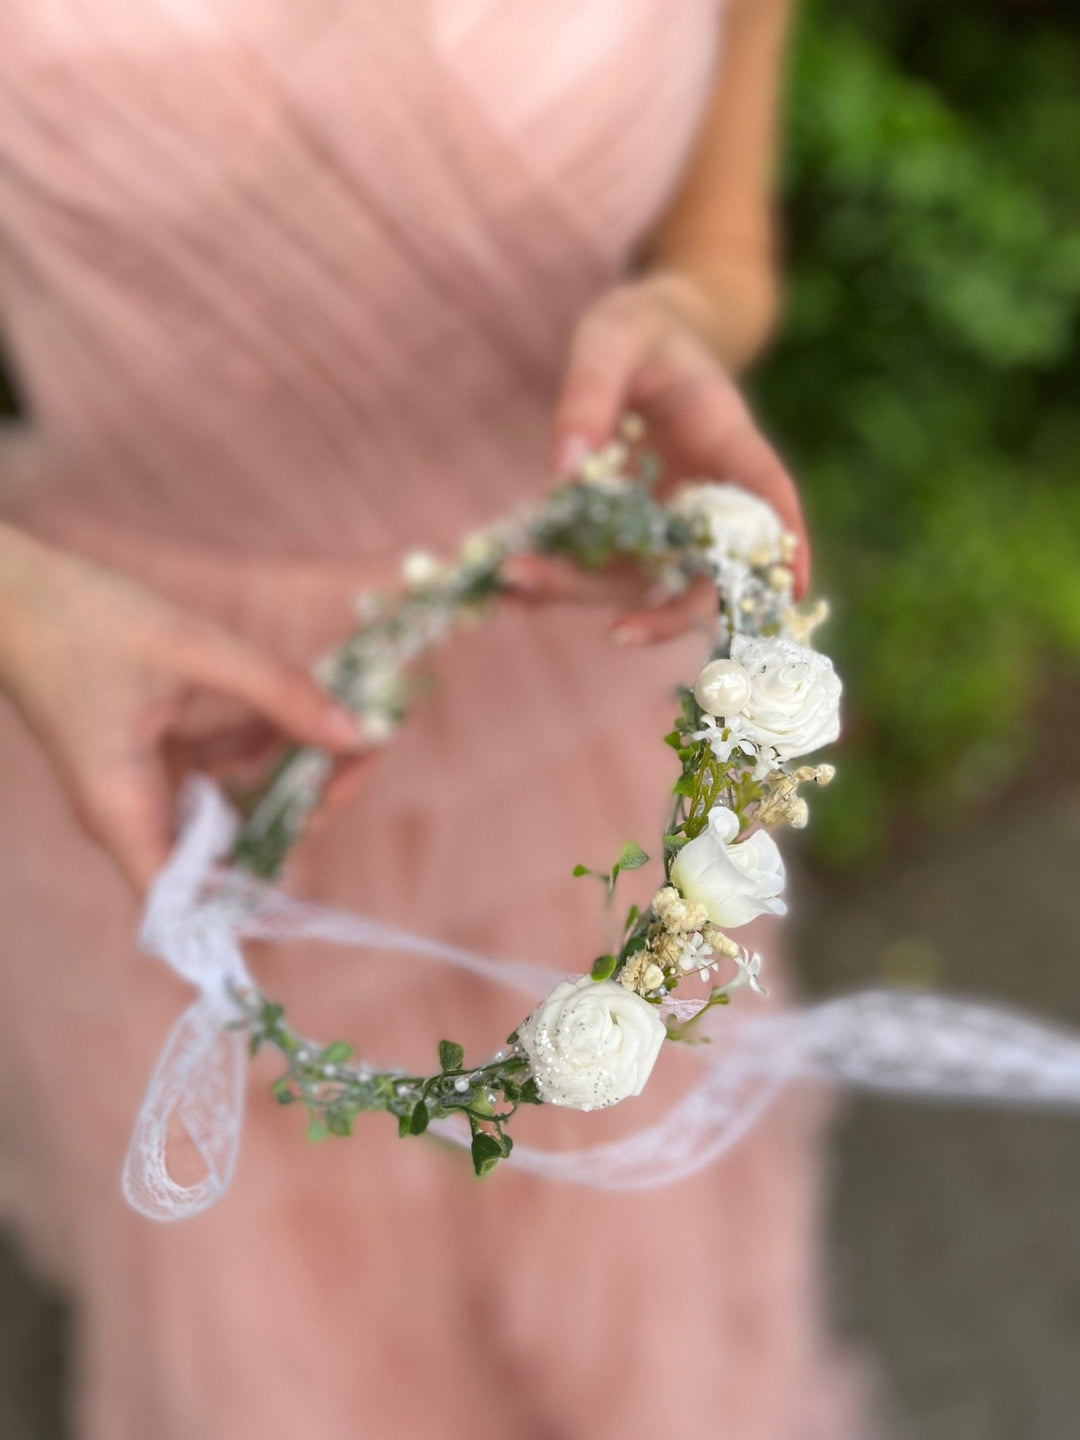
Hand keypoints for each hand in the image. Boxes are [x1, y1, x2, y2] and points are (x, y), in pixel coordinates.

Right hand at [0, 527, 367, 892]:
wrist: (11, 588)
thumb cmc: (79, 619)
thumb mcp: (191, 647)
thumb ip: (276, 691)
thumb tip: (356, 733)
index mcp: (124, 810)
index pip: (188, 901)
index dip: (247, 912)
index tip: (317, 896)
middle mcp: (136, 811)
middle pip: (231, 848)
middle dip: (302, 810)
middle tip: (365, 757)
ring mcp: (147, 781)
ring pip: (237, 801)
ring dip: (294, 771)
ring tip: (360, 726)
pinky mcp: (156, 751)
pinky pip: (223, 763)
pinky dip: (267, 740)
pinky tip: (313, 706)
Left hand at [504, 272, 806, 639]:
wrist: (638, 337)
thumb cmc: (639, 327)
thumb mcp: (612, 338)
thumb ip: (589, 393)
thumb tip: (566, 470)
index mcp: (726, 440)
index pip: (768, 497)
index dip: (786, 547)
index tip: (792, 592)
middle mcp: (704, 494)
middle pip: (701, 569)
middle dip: (663, 610)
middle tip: (613, 632)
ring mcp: (667, 519)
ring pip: (639, 579)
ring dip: (582, 593)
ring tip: (512, 584)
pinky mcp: (625, 529)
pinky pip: (595, 565)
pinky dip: (555, 581)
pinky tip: (510, 593)